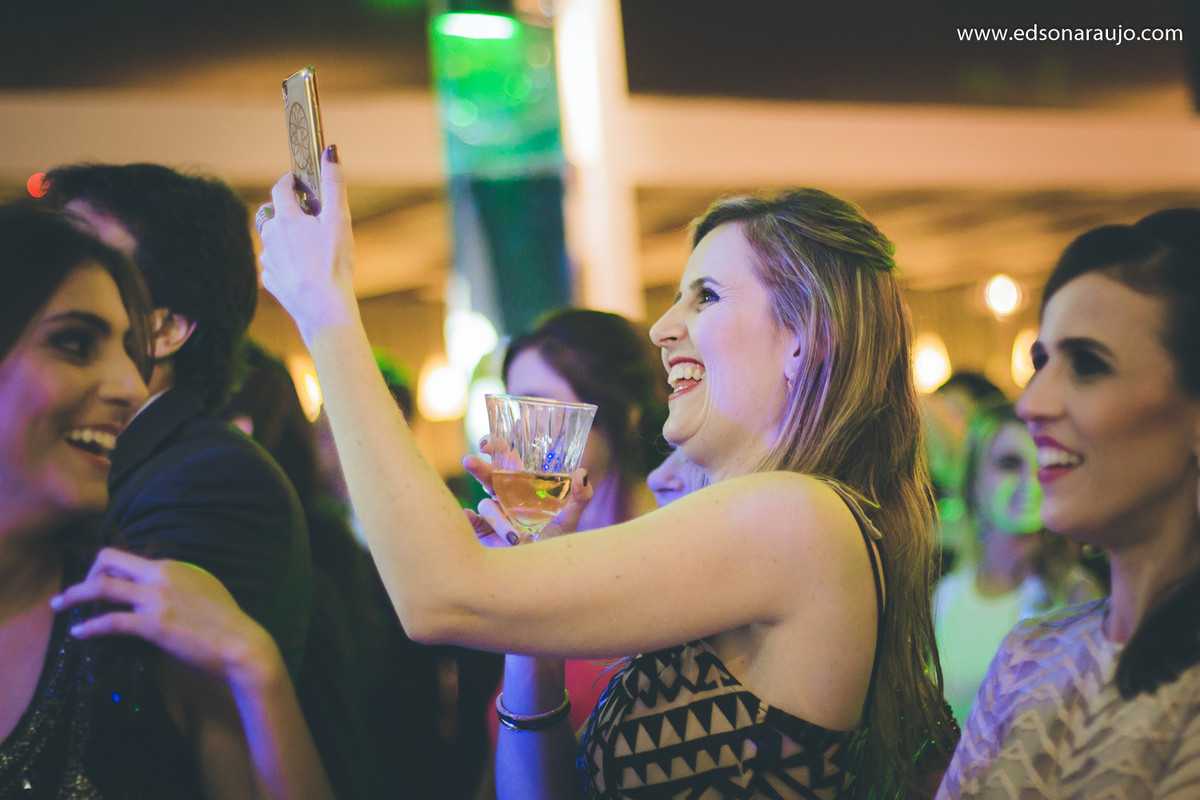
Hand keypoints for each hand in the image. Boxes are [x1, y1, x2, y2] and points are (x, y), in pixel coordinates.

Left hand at [50, 548, 278, 689]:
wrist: (240, 643)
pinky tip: (78, 633)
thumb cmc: (226, 619)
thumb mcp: (204, 586)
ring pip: (102, 587)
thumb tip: (158, 582)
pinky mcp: (152, 625)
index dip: (109, 569)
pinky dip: (88, 627)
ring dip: (73, 595)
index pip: (129, 557)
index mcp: (173, 565)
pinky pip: (110, 622)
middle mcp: (161, 575)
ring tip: (58, 604)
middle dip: (86, 572)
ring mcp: (156, 599)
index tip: (100, 583)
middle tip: (75, 592)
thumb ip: (179, 580)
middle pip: (109, 559)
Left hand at [258, 146, 358, 343]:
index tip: (297, 180)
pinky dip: (287, 264)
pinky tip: (304, 272)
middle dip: (290, 213)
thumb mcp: (339, 220)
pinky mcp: (270, 281)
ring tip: (311, 251)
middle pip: (275, 216)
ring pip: (273, 241)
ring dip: (286, 240)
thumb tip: (330, 152)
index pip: (280, 189)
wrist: (325, 309)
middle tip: (312, 221)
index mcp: (286, 219)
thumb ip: (334, 185)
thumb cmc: (334, 263)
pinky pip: (276, 265)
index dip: (289, 181)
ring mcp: (268, 260)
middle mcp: (270, 237)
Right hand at [464, 438, 593, 543]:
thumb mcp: (571, 518)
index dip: (496, 447)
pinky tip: (469, 520)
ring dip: (498, 520)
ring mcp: (492, 515)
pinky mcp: (483, 534)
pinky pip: (471, 525)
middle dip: (478, 468)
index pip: (506, 460)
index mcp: (522, 486)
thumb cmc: (557, 541)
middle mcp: (504, 497)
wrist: (546, 570)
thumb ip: (580, 496)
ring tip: (515, 539)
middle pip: (487, 476)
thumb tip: (581, 472)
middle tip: (469, 460)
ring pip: (486, 507)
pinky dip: (468, 522)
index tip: (489, 444)